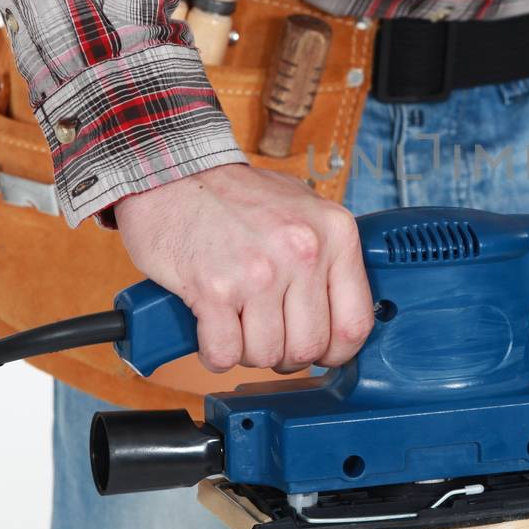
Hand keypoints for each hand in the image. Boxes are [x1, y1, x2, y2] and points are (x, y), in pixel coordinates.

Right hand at [114, 165, 373, 372]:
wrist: (173, 172)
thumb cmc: (237, 195)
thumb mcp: (304, 209)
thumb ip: (330, 256)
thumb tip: (342, 314)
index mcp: (335, 233)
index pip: (355, 323)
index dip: (337, 351)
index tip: (322, 352)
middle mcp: (302, 252)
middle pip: (309, 347)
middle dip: (287, 354)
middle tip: (268, 336)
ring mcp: (259, 272)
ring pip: (267, 355)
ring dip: (249, 352)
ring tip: (237, 325)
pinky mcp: (213, 289)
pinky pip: (225, 353)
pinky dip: (216, 354)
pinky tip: (212, 332)